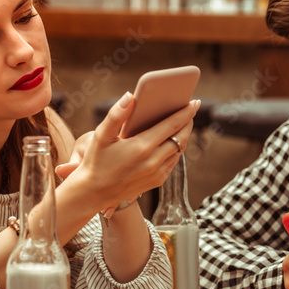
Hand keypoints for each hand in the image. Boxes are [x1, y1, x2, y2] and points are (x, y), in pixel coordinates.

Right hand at [63, 93, 199, 212]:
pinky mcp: (157, 181)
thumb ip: (116, 115)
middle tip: (191, 109)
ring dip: (183, 135)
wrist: (93, 193)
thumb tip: (130, 96)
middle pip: (181, 138)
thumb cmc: (96, 160)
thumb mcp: (101, 135)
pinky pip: (173, 161)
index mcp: (142, 147)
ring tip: (184, 122)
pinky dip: (176, 149)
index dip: (185, 112)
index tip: (194, 102)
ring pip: (179, 150)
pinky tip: (173, 140)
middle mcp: (153, 161)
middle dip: (188, 122)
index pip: (172, 125)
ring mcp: (157, 173)